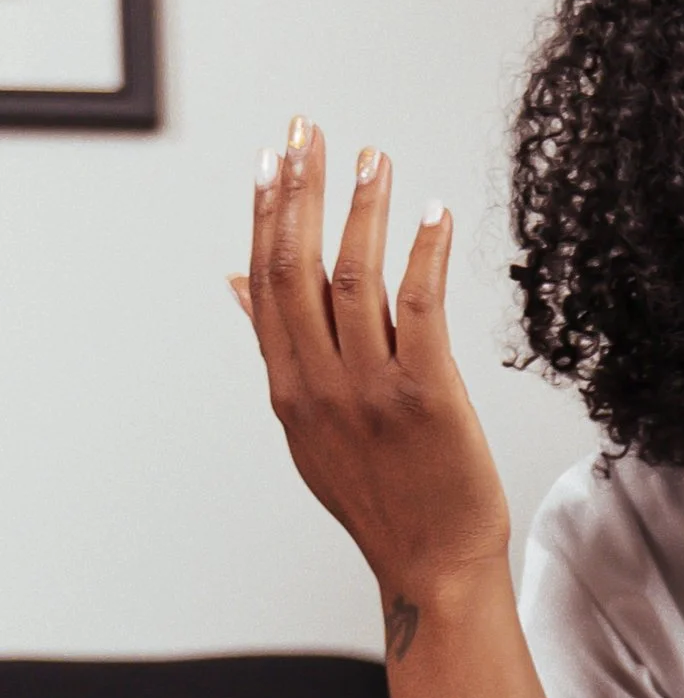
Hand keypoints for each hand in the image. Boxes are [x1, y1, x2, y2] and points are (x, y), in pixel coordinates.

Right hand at [239, 117, 509, 625]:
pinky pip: (420, 309)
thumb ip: (278, 350)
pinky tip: (432, 212)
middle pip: (298, 266)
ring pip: (354, 278)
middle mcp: (320, 383)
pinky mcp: (426, 397)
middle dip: (302, 190)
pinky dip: (424, 253)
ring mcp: (370, 390)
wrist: (433, 566)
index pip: (265, 281)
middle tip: (310, 131)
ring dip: (363, 208)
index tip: (273, 157)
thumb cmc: (383, 496)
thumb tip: (236, 284)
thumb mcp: (308, 426)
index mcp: (288, 386)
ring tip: (374, 157)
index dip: (267, 213)